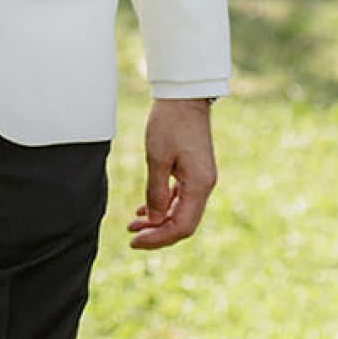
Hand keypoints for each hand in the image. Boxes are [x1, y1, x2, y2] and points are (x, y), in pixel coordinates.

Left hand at [127, 98, 216, 249]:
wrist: (184, 97)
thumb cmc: (170, 123)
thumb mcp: (156, 158)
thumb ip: (156, 193)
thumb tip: (154, 220)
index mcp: (199, 185)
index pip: (181, 226)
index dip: (158, 238)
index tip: (135, 241)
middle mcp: (205, 186)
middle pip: (183, 223)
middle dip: (157, 234)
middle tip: (132, 239)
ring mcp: (202, 179)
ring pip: (182, 212)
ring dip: (159, 222)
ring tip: (133, 227)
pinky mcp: (195, 172)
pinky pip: (181, 198)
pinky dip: (164, 207)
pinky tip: (145, 211)